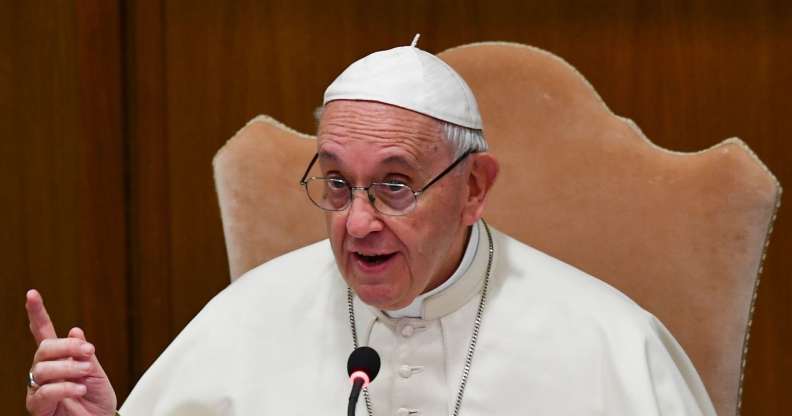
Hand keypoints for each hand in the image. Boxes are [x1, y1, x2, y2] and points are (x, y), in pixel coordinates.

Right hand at [25, 289, 116, 415]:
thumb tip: (74, 330)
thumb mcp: (96, 373)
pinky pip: (44, 391)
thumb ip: (83, 354)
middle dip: (67, 346)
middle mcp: (44, 371)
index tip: (32, 294)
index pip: (44, 333)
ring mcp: (38, 388)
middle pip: (44, 349)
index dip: (37, 314)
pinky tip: (80, 388)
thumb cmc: (97, 400)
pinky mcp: (38, 406)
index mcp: (59, 359)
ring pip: (42, 368)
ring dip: (68, 368)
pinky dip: (65, 387)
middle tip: (89, 351)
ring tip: (85, 374)